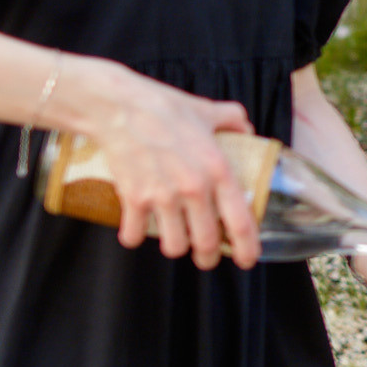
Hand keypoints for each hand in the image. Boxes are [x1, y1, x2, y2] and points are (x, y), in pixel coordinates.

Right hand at [91, 65, 260, 270]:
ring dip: (174, 247)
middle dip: (207, 257)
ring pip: (173, 246)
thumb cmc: (164, 107)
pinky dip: (134, 236)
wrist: (119, 107)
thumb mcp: (206, 110)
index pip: (240, 221)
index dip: (246, 248)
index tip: (246, 260)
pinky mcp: (134, 198)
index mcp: (218, 170)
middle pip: (206, 243)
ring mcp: (163, 196)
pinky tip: (136, 229)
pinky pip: (135, 235)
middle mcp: (194, 188)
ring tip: (174, 240)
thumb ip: (232, 119)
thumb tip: (247, 129)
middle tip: (206, 257)